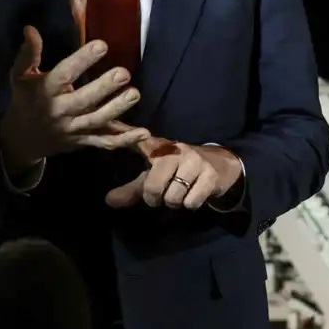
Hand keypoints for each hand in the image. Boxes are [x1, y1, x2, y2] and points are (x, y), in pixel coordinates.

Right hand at [0, 26, 149, 168]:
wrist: (23, 140)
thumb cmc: (25, 100)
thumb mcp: (20, 77)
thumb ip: (28, 54)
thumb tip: (31, 29)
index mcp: (45, 92)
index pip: (63, 75)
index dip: (81, 60)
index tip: (101, 45)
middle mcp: (60, 111)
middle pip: (83, 101)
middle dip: (104, 88)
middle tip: (124, 73)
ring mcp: (74, 129)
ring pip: (97, 121)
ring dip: (117, 109)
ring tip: (134, 93)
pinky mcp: (85, 141)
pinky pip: (106, 142)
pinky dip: (125, 140)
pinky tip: (144, 132)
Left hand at [104, 137, 242, 209]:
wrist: (221, 165)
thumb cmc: (180, 171)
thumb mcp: (155, 176)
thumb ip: (132, 189)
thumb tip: (108, 201)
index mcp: (157, 147)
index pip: (137, 143)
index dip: (120, 131)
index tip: (108, 124)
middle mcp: (174, 150)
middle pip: (153, 188)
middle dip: (155, 199)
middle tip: (163, 194)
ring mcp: (193, 161)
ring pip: (173, 198)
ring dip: (175, 203)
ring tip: (181, 192)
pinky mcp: (210, 174)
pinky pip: (191, 202)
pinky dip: (191, 204)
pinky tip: (195, 193)